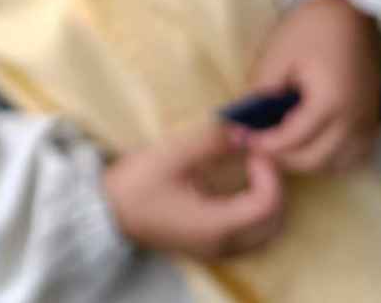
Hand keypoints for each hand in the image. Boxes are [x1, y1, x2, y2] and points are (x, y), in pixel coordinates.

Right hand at [103, 124, 285, 261]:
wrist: (105, 211)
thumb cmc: (136, 184)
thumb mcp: (172, 155)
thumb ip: (212, 142)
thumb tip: (244, 129)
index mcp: (215, 225)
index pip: (267, 204)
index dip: (270, 173)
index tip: (256, 148)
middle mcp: (222, 245)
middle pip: (275, 223)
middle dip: (275, 188)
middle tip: (259, 158)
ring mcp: (216, 250)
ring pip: (265, 234)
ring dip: (269, 204)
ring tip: (254, 173)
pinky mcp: (208, 248)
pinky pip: (250, 238)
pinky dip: (257, 215)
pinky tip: (242, 191)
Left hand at [243, 0, 380, 174]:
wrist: (350, 11)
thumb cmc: (310, 28)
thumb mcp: (276, 56)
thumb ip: (258, 95)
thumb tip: (237, 130)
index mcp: (330, 102)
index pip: (292, 142)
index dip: (262, 145)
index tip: (242, 137)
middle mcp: (355, 120)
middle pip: (313, 161)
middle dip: (281, 157)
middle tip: (258, 141)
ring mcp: (369, 122)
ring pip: (336, 165)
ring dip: (306, 161)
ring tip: (283, 142)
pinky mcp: (375, 120)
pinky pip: (355, 156)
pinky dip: (332, 159)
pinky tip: (313, 143)